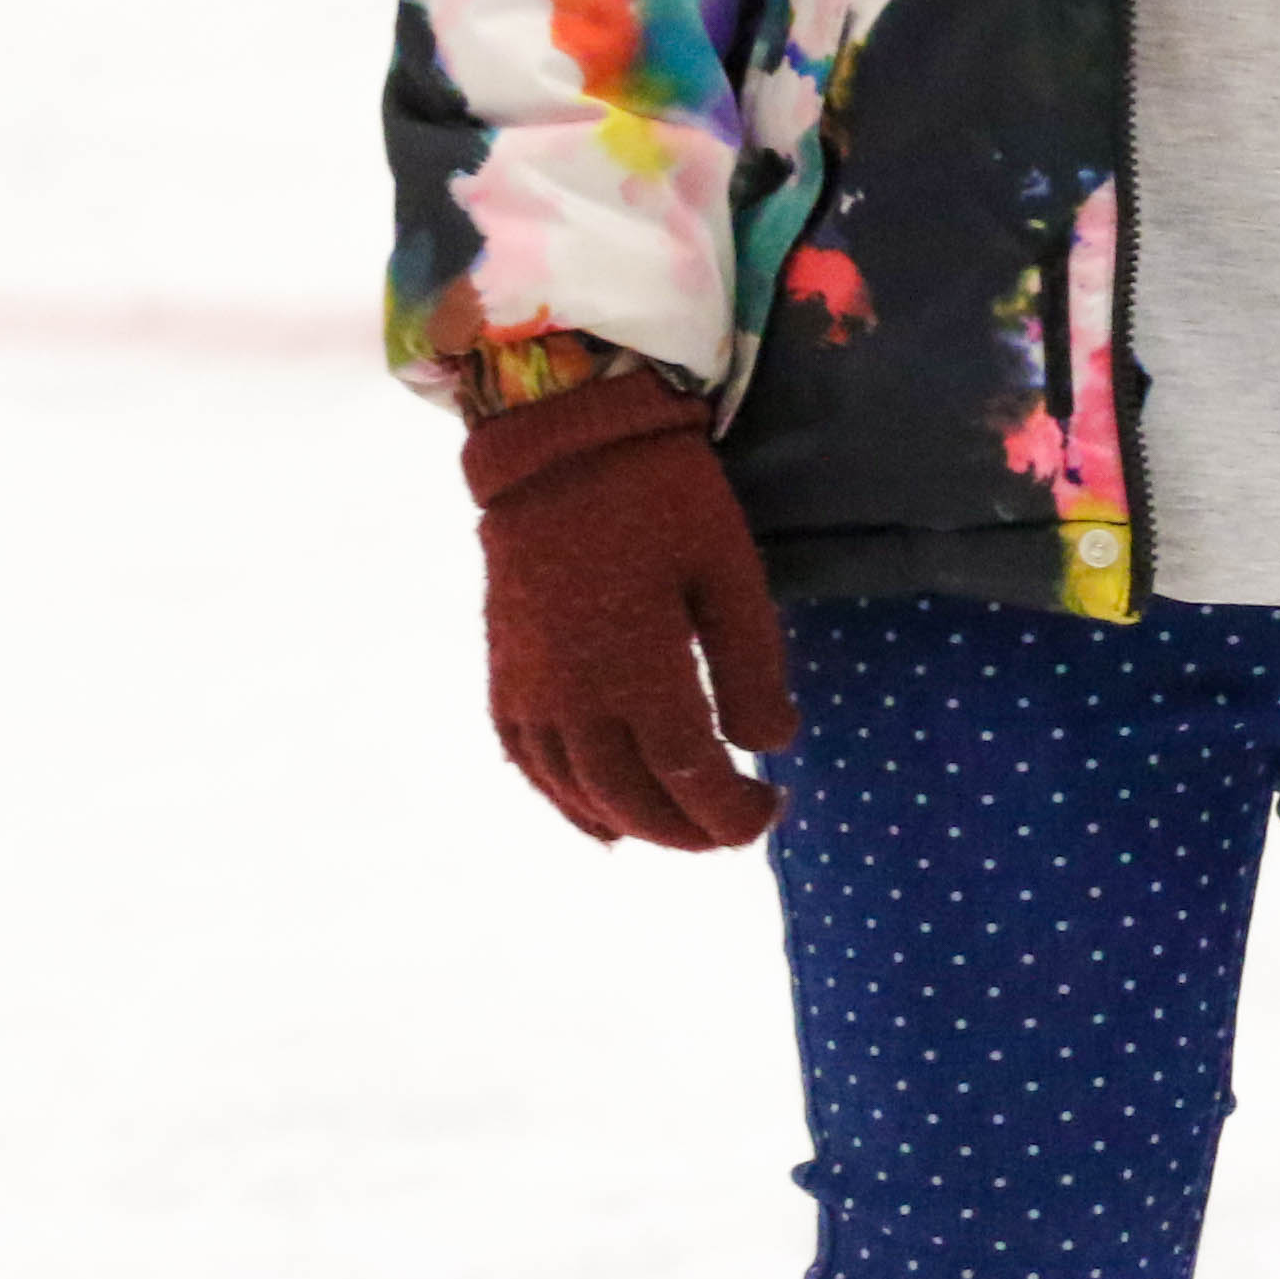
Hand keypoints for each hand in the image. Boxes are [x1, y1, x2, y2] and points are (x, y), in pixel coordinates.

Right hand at [464, 369, 794, 849]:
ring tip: (684, 827)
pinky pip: (530, 766)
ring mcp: (531, 693)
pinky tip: (601, 822)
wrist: (561, 448)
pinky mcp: (505, 677)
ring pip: (580, 794)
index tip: (774, 809)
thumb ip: (751, 666)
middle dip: (691, 829)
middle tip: (737, 827)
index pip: (690, 778)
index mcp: (637, 674)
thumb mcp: (730, 571)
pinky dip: (568, 804)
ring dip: (635, 824)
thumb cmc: (661, 499)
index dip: (733, 812)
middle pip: (633, 800)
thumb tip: (771, 746)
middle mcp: (574, 701)